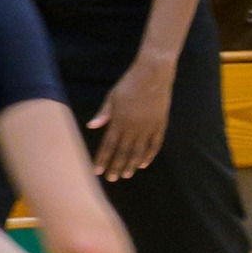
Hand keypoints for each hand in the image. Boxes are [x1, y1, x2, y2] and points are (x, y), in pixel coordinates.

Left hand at [86, 52, 176, 181]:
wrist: (153, 73)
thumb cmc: (129, 83)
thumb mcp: (112, 96)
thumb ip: (104, 113)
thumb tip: (91, 126)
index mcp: (119, 120)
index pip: (108, 145)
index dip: (103, 159)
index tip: (97, 171)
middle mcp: (133, 127)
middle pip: (123, 152)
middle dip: (116, 166)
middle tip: (112, 179)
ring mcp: (148, 127)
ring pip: (139, 151)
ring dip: (131, 164)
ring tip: (127, 175)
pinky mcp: (160, 124)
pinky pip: (155, 144)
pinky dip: (149, 155)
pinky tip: (144, 164)